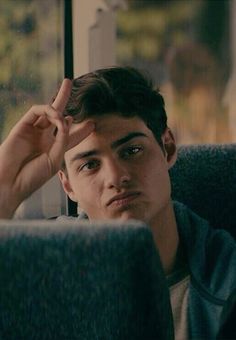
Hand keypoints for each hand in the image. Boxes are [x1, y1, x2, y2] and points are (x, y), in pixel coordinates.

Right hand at [0, 79, 93, 217]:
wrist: (11, 182)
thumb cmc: (33, 175)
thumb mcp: (55, 159)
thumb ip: (63, 139)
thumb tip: (68, 119)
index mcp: (53, 150)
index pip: (70, 136)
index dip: (81, 130)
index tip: (92, 124)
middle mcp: (44, 138)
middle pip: (57, 115)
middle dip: (63, 98)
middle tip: (69, 81)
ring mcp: (33, 131)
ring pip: (47, 109)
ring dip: (59, 107)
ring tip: (64, 119)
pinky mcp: (23, 125)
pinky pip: (37, 111)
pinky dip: (49, 111)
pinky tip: (56, 117)